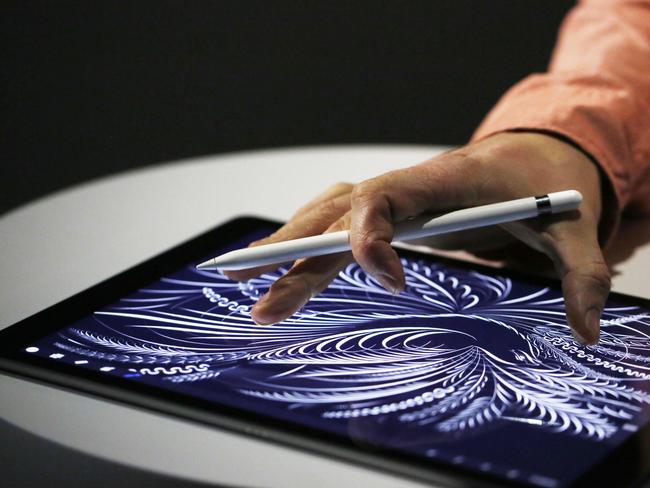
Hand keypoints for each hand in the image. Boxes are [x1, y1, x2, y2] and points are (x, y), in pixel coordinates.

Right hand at [227, 132, 609, 344]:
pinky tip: (281, 258)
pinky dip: (302, 236)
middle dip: (298, 259)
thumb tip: (587, 329)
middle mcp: (404, 184)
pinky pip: (334, 218)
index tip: (395, 281)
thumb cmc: (540, 187)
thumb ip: (583, 271)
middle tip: (264, 305)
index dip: (372, 239)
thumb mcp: (571, 226)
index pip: (383, 197)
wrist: (532, 157)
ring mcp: (391, 195)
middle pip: (338, 217)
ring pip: (325, 214)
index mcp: (442, 180)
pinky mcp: (388, 209)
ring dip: (286, 244)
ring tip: (247, 279)